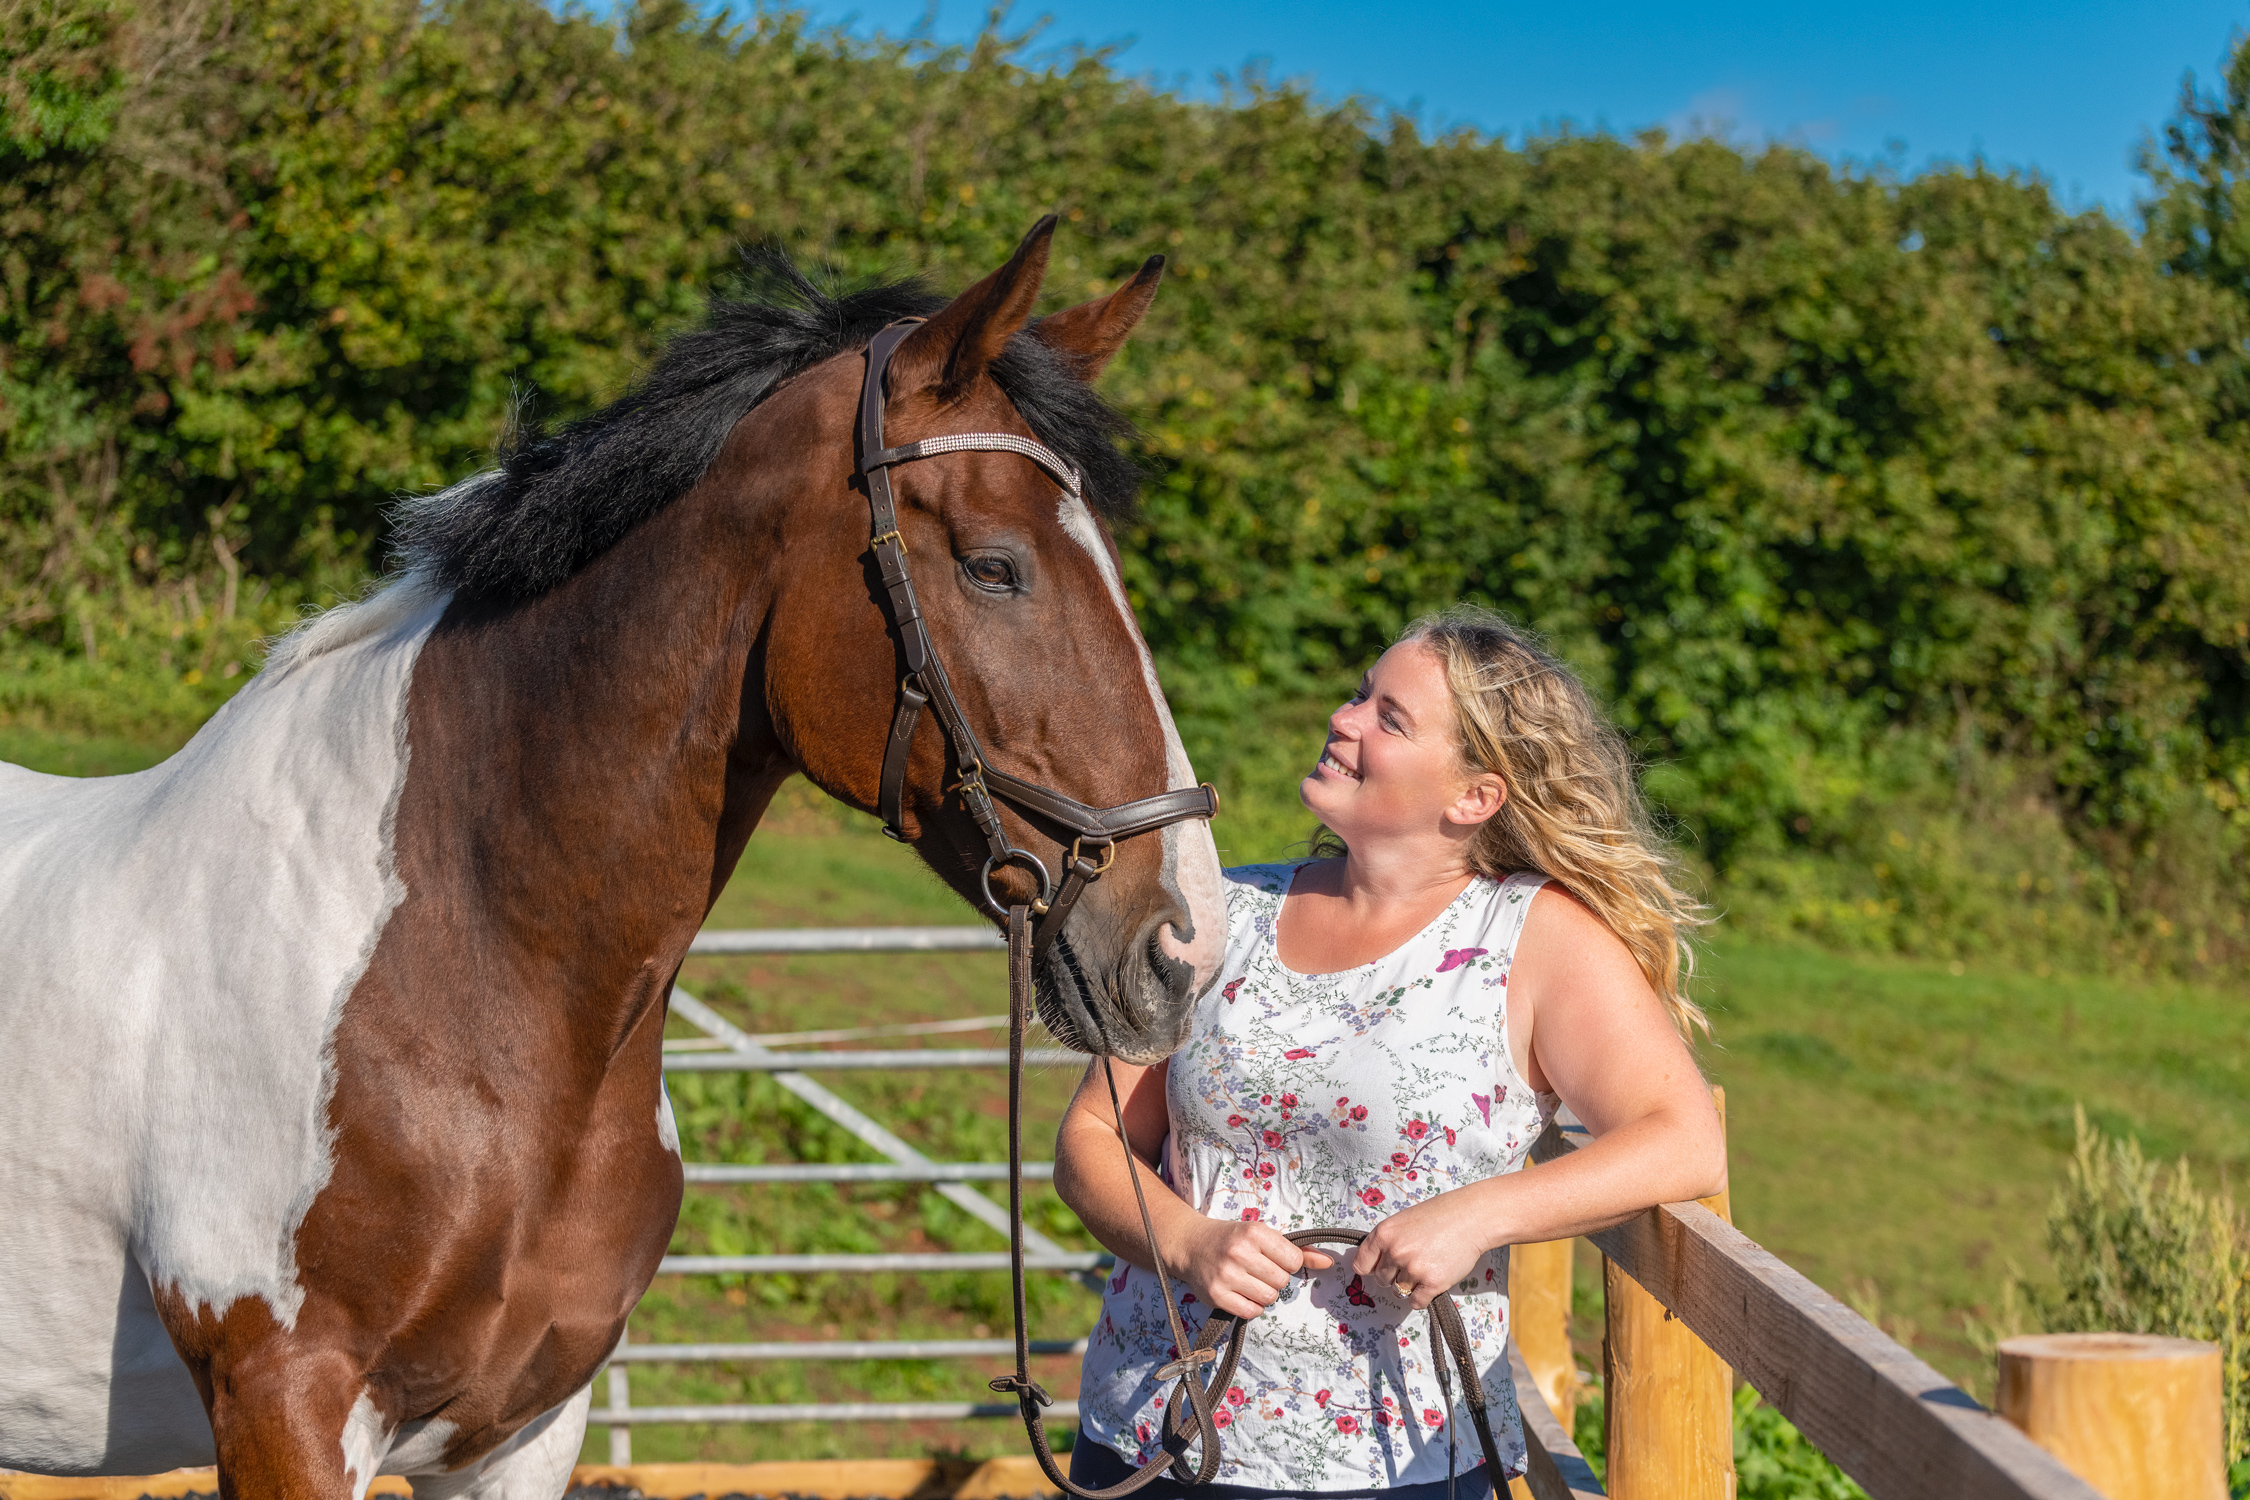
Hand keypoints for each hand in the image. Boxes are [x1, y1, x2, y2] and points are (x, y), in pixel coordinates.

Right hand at [1168, 1219, 1335, 1319]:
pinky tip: (1240, 1293)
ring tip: (1249, 1281)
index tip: (1273, 1259)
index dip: (1287, 1263)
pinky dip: (1251, 1306)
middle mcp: (1239, 1252)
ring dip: (1263, 1293)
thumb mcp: (1262, 1235)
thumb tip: (1329, 1262)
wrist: (1190, 1244)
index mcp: (1254, 1232)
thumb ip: (1297, 1250)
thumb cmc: (1231, 1239)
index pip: (1293, 1260)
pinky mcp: (1217, 1295)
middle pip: (1282, 1281)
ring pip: (1269, 1298)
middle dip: (1275, 1279)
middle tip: (1258, 1270)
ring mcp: (1226, 1275)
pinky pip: (1251, 1312)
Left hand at [1351, 1192, 1492, 1309]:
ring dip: (1409, 1286)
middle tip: (1412, 1264)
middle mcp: (1395, 1252)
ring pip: (1399, 1291)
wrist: (1470, 1218)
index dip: (1370, 1268)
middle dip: (1393, 1276)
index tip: (1379, 1268)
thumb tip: (1373, 1264)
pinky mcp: (1433, 1283)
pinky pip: (1416, 1302)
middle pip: (1381, 1280)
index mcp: (1384, 1234)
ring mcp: (1414, 1269)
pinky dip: (1421, 1297)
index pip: (1361, 1265)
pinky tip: (1430, 1283)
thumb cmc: (1438, 1216)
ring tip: (1425, 1268)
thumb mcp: (1403, 1221)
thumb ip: (1387, 1241)